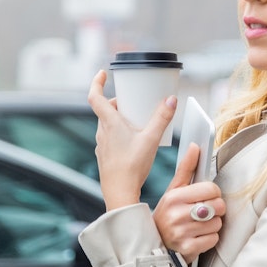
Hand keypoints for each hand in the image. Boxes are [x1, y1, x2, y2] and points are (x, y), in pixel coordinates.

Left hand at [87, 70, 176, 210]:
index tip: (102, 74)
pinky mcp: (105, 156)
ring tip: (136, 121)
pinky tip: (133, 142)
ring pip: (107, 124)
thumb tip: (171, 99)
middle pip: (106, 110)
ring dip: (119, 118)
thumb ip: (162, 118)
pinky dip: (119, 133)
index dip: (97, 82)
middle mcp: (102, 132)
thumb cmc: (132, 167)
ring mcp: (101, 145)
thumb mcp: (151, 139)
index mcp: (109, 123)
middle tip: (133, 101)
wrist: (119, 193)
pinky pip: (110, 138)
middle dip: (118, 102)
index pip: (95, 96)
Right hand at [153, 144, 225, 262]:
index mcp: (174, 197)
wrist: (154, 245)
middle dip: (214, 209)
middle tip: (203, 212)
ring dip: (212, 225)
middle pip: (218, 205)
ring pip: (217, 223)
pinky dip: (209, 239)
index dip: (212, 193)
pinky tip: (197, 236)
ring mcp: (182, 233)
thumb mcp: (173, 191)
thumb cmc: (168, 214)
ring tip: (198, 225)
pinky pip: (214, 239)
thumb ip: (186, 168)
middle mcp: (177, 214)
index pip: (212, 188)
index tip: (206, 197)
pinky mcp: (188, 248)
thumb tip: (194, 146)